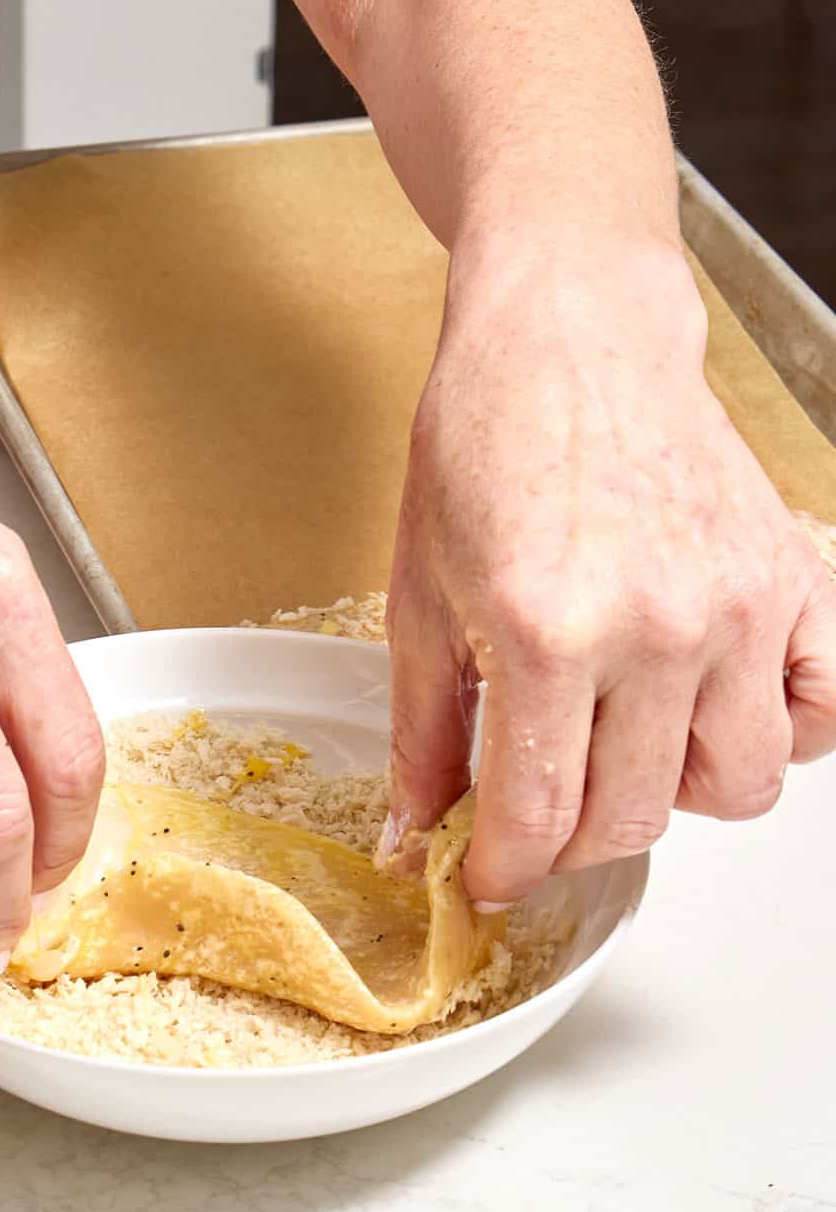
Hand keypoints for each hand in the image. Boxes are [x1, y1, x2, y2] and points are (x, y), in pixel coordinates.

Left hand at [382, 240, 835, 905]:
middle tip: (539, 809)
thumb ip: (425, 732)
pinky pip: (823, 712)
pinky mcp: (792, 578)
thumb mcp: (420, 595)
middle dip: (572, 840)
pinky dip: (780, 732)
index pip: (538, 818)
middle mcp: (658, 628)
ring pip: (738, 787)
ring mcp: (739, 605)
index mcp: (548, 632)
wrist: (569, 334)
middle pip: (635, 820)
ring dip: (673, 793)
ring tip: (624, 744)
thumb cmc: (486, 443)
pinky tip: (714, 705)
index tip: (487, 877)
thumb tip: (417, 834)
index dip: (503, 870)